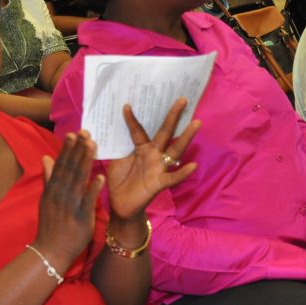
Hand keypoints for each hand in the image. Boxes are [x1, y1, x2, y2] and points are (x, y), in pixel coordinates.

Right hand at [34, 131, 106, 266]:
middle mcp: (61, 194)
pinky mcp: (82, 217)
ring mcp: (71, 205)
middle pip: (70, 168)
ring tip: (93, 145)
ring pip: (79, 180)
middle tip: (85, 132)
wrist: (50, 250)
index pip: (61, 165)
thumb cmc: (50, 225)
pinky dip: (94, 188)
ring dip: (86, 161)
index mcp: (53, 189)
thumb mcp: (45, 200)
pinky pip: (88, 200)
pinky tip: (100, 176)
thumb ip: (48, 178)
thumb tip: (46, 157)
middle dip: (78, 149)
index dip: (67, 149)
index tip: (73, 134)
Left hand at [105, 99, 200, 220]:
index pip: (138, 129)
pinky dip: (182, 173)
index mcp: (141, 147)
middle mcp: (153, 154)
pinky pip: (172, 177)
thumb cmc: (119, 180)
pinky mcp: (159, 182)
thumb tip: (109, 127)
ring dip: (186, 137)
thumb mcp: (116, 160)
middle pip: (165, 132)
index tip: (126, 104)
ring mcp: (158, 167)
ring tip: (196, 123)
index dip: (132, 118)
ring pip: (175, 150)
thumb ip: (118, 145)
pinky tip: (193, 166)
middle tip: (182, 99)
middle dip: (173, 116)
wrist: (120, 205)